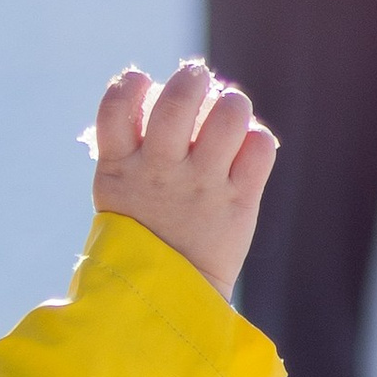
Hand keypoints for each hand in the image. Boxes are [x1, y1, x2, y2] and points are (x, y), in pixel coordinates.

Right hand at [92, 62, 276, 298]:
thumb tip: (162, 96)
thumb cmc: (142, 236)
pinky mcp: (238, 202)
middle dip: (191, 79)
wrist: (167, 298)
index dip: (130, 85)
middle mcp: (160, 172)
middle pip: (178, 103)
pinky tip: (247, 147)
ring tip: (230, 110)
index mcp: (119, 169)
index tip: (140, 81)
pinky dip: (257, 139)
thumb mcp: (118, 195)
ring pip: (228, 116)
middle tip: (197, 78)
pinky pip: (259, 148)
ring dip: (233, 103)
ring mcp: (201, 186)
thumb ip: (131, 149)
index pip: (117, 108)